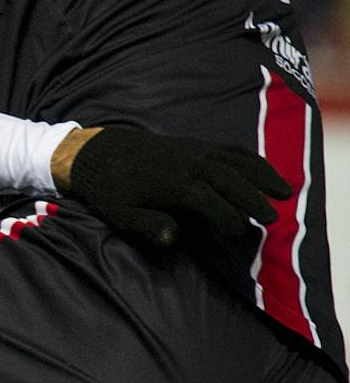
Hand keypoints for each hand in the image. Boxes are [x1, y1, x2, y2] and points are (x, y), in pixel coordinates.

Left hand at [59, 125, 289, 259]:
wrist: (98, 152)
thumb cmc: (110, 190)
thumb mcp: (119, 214)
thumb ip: (146, 225)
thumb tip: (173, 237)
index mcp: (167, 182)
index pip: (204, 199)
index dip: (223, 214)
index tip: (237, 231)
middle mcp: (184, 163)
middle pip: (225, 178)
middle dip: (251, 197)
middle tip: (272, 218)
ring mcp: (192, 151)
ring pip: (233, 160)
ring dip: (261, 174)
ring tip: (285, 192)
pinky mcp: (194, 145)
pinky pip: (228, 149)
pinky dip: (250, 158)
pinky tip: (266, 171)